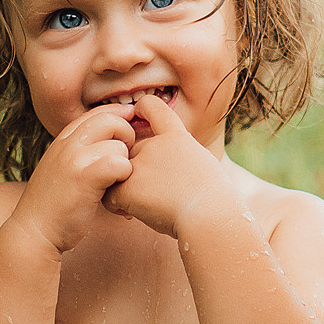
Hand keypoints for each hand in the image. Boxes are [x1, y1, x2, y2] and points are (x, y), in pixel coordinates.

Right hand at [8, 105, 135, 252]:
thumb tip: (112, 139)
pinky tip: (116, 193)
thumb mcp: (62, 168)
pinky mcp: (85, 177)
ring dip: (125, 165)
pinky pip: (120, 164)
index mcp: (63, 139)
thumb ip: (81, 151)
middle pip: (112, 120)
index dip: (119, 119)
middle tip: (124, 160)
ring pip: (119, 145)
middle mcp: (68, 143)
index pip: (99, 113)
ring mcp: (75, 158)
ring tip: (117, 183)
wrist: (34, 232)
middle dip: (127, 137)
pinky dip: (124, 179)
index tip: (128, 135)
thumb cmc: (54, 204)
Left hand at [104, 92, 236, 237]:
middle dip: (136, 169)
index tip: (137, 114)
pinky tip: (131, 214)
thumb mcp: (204, 167)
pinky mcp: (127, 186)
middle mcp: (156, 145)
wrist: (210, 216)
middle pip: (134, 151)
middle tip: (152, 193)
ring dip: (125, 187)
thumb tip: (167, 173)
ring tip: (142, 205)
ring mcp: (140, 164)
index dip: (141, 108)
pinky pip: (109, 194)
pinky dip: (117, 206)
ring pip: (118, 172)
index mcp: (178, 138)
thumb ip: (180, 160)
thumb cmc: (214, 201)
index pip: (154, 107)